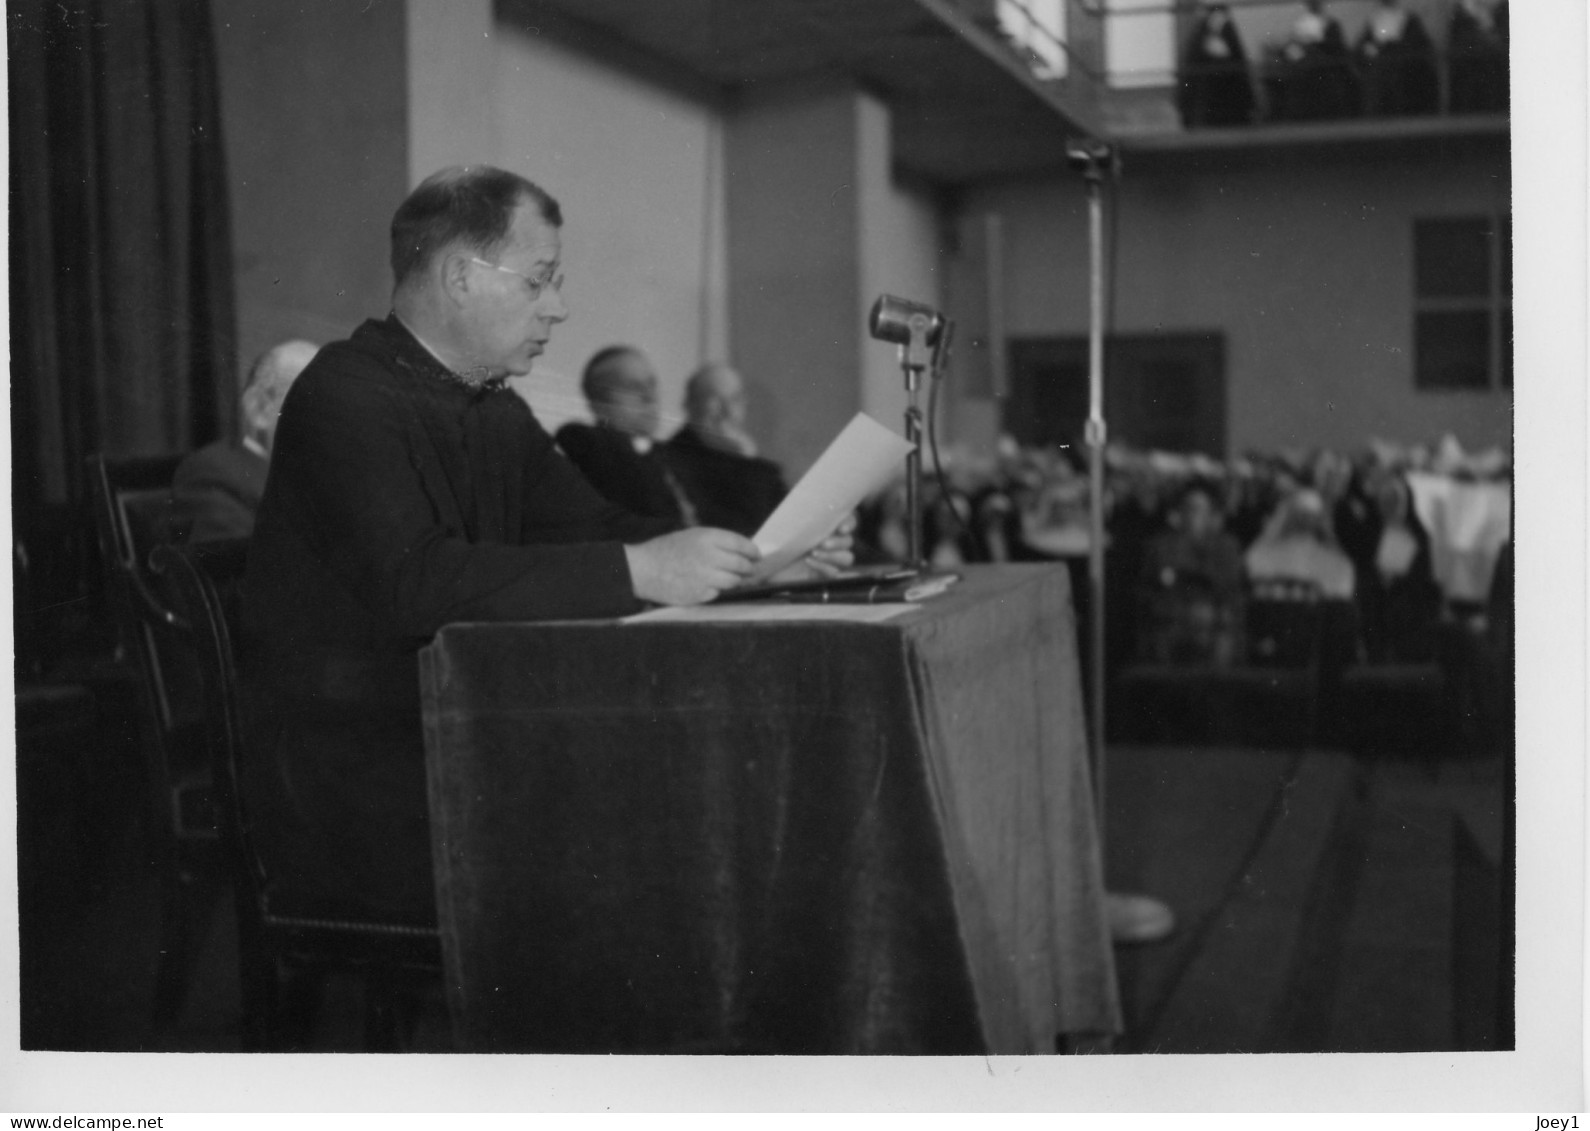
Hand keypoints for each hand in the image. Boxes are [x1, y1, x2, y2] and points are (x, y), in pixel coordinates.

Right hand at [625, 527, 759, 605]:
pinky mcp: (700, 594)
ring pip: (733, 581)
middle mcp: (709, 556)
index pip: (741, 544)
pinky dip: (718, 591)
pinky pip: (719, 594)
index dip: (752, 551)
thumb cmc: (665, 550)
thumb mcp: (691, 536)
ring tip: (731, 578)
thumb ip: (716, 542)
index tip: (756, 556)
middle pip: (742, 565)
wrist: (642, 570)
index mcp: (707, 537)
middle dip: (749, 568)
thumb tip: (742, 551)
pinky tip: (710, 586)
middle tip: (750, 570)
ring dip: (736, 581)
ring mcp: (705, 577)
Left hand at [762, 513, 856, 584]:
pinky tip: (810, 563)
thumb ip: (800, 514)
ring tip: (813, 553)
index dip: (849, 522)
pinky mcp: (824, 574)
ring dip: (832, 556)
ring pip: (847, 558)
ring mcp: (829, 559)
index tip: (842, 527)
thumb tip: (809, 500)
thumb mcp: (786, 524)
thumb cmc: (776, 541)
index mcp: (826, 525)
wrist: (764, 563)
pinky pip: (834, 573)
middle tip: (822, 542)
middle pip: (848, 541)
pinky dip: (824, 567)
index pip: (849, 521)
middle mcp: (832, 541)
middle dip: (838, 542)